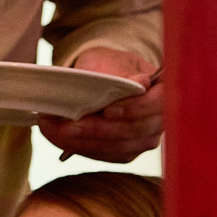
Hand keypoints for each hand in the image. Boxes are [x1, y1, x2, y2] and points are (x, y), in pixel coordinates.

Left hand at [38, 48, 162, 161]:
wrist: (104, 77)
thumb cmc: (109, 66)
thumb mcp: (111, 61)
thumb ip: (122, 72)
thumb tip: (140, 83)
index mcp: (164, 91)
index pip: (159, 104)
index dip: (135, 110)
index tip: (107, 110)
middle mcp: (159, 120)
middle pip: (133, 132)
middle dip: (96, 130)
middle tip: (65, 124)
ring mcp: (143, 140)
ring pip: (116, 147)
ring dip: (81, 141)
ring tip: (53, 129)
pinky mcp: (125, 152)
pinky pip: (104, 155)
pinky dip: (79, 147)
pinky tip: (58, 137)